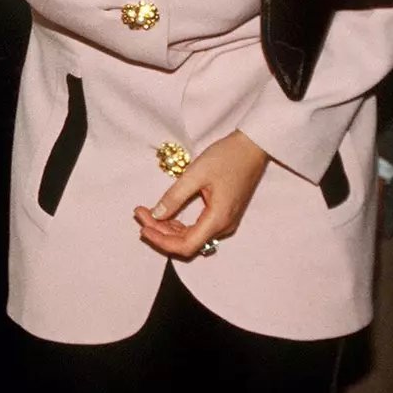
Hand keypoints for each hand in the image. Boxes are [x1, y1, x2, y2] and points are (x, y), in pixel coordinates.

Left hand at [134, 130, 268, 257]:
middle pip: (187, 243)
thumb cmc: (227, 157)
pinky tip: (166, 213)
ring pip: (192, 236)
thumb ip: (174, 197)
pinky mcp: (224, 214)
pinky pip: (199, 228)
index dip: (161, 241)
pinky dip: (180, 224)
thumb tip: (156, 215)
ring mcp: (225, 222)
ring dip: (168, 228)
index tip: (143, 228)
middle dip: (160, 232)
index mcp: (218, 219)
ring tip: (148, 212)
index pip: (186, 245)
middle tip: (140, 214)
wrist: (252, 147)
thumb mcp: (195, 174)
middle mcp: (223, 226)